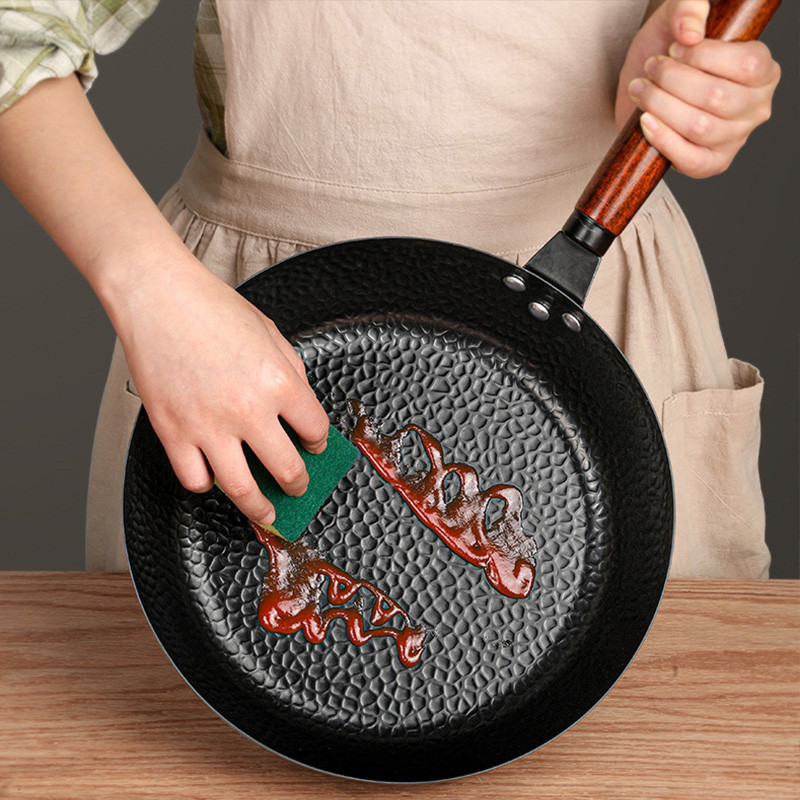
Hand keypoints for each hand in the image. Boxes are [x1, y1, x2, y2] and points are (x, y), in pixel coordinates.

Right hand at [109, 247, 329, 527]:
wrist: (159, 298)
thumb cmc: (214, 309)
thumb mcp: (272, 334)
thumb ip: (292, 373)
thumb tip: (301, 408)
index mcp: (280, 383)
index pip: (315, 431)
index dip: (319, 443)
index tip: (314, 446)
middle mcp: (249, 410)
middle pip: (288, 470)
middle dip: (299, 484)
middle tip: (298, 487)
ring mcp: (209, 426)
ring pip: (243, 490)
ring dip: (260, 508)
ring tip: (266, 514)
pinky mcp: (173, 433)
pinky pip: (195, 480)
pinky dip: (207, 484)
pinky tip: (213, 478)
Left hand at [615, 0, 779, 177]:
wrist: (644, 87)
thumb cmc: (668, 54)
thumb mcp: (676, 19)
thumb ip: (688, 8)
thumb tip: (691, 32)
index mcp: (762, 70)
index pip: (748, 63)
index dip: (704, 57)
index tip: (674, 49)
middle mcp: (756, 107)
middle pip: (717, 97)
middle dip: (673, 81)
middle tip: (651, 69)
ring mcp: (735, 138)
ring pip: (699, 126)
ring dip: (661, 106)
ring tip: (642, 90)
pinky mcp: (711, 164)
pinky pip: (690, 159)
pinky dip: (662, 139)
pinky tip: (645, 120)